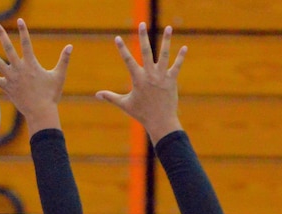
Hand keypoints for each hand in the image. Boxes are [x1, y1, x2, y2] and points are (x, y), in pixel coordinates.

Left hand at [0, 18, 71, 133]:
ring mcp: (11, 78)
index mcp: (31, 64)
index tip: (20, 21)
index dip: (23, 31)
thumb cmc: (51, 95)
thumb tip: (70, 46)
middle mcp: (19, 69)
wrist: (40, 113)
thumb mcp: (59, 76)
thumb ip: (64, 60)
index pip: (26, 43)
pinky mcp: (7, 88)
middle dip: (1, 34)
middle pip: (8, 48)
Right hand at [96, 23, 185, 143]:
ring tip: (169, 27)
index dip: (122, 49)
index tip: (117, 38)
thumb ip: (110, 97)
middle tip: (141, 24)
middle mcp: (150, 75)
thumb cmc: (141, 114)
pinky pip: (177, 66)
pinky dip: (180, 57)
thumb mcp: (124, 104)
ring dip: (167, 40)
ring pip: (164, 55)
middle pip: (146, 51)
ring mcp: (162, 77)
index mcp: (138, 79)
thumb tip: (97, 94)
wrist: (160, 122)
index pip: (128, 60)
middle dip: (143, 37)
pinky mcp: (172, 80)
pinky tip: (184, 47)